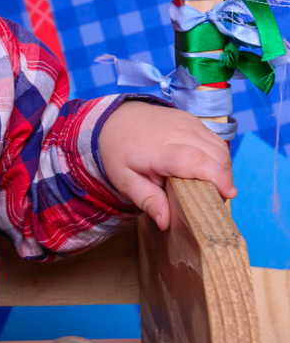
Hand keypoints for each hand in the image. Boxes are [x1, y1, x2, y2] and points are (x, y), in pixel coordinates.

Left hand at [99, 102, 236, 230]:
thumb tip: (165, 222)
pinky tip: (204, 169)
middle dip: (221, 179)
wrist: (115, 120)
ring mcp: (187, 122)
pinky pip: (216, 140)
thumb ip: (147, 200)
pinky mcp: (193, 120)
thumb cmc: (120, 152)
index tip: (228, 195)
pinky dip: (217, 157)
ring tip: (206, 185)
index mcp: (158, 149)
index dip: (216, 177)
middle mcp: (176, 131)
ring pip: (220, 148)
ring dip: (222, 168)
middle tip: (209, 197)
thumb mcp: (125, 180)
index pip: (195, 160)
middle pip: (216, 155)